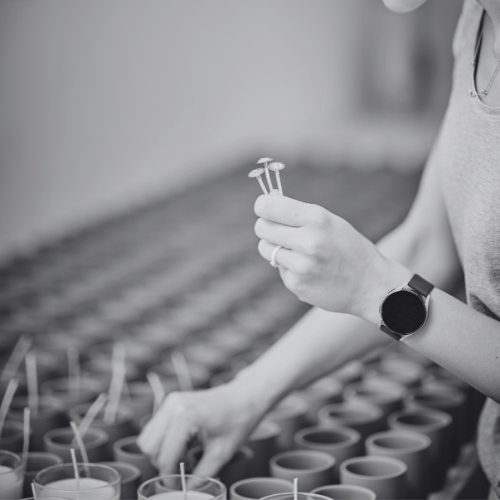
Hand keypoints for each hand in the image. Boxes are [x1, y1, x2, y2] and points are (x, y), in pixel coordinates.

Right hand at [137, 380, 263, 476]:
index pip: (164, 457)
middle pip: (149, 447)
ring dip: (161, 452)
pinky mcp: (172, 401)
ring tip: (185, 456)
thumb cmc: (238, 420)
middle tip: (182, 471)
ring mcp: (171, 401)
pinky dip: (164, 441)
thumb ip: (202, 475)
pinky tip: (184, 444)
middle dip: (163, 463)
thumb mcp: (222, 453)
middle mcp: (173, 405)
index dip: (169, 477)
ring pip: (148, 437)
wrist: (245, 396)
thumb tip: (186, 491)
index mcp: (185, 416)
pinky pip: (156, 427)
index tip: (178, 486)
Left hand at [254, 194, 406, 323]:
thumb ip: (298, 214)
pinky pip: (279, 269)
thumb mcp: (330, 222)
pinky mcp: (297, 285)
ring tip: (296, 250)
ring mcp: (301, 266)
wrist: (371, 285)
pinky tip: (309, 270)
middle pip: (261, 228)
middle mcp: (308, 241)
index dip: (262, 206)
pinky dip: (289, 267)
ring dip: (275, 248)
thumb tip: (264, 204)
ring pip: (265, 249)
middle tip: (278, 229)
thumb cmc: (348, 248)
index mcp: (317, 219)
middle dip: (266, 227)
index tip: (263, 208)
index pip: (268, 207)